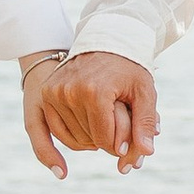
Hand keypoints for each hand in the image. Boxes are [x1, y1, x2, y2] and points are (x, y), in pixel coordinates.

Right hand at [27, 52, 160, 173]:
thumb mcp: (144, 92)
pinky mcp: (47, 92)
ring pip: (73, 136)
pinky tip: (90, 128)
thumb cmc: (130, 67)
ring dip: (91, 138)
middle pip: (89, 139)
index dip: (119, 147)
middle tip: (120, 134)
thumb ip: (146, 122)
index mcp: (95, 92)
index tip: (129, 145)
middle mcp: (71, 92)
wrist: (106, 40)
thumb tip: (146, 152)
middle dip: (107, 142)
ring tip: (107, 127)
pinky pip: (57, 129)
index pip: (104, 138)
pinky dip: (73, 134)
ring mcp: (56, 92)